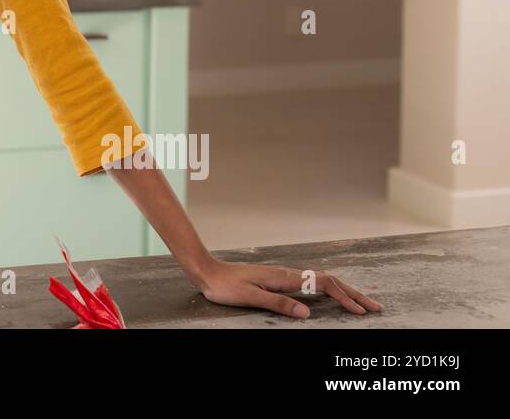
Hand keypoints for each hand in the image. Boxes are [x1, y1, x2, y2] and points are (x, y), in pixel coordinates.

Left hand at [194, 259, 383, 318]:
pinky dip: (329, 291)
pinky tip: (332, 297)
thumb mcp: (251, 297)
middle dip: (353, 294)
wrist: (208, 272)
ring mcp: (284, 276)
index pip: (324, 285)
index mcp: (285, 277)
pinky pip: (311, 284)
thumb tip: (307, 313)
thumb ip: (278, 304)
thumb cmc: (226, 286)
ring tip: (361, 303)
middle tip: (376, 307)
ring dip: (343, 292)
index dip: (344, 298)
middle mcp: (288, 274)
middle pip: (329, 282)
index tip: (361, 311)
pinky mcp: (279, 280)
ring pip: (322, 282)